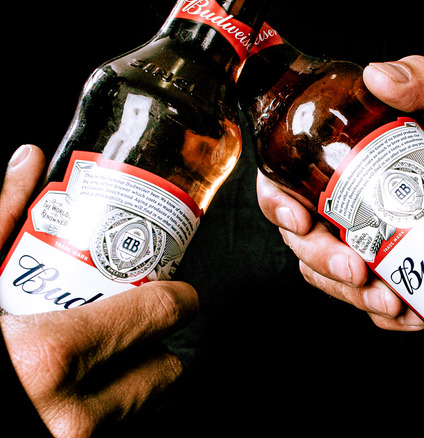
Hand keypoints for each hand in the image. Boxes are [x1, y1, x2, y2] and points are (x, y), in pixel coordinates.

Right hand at [0, 145, 198, 436]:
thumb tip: (27, 162)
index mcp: (47, 358)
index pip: (161, 316)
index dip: (175, 295)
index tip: (172, 288)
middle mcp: (70, 417)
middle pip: (163, 368)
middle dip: (148, 343)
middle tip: (120, 323)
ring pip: (142, 404)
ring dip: (127, 378)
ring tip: (89, 357)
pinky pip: (114, 429)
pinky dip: (101, 408)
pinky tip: (67, 391)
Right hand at [256, 55, 423, 330]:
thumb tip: (379, 76)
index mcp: (346, 165)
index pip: (286, 183)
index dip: (277, 204)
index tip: (298, 220)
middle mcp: (350, 207)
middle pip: (304, 241)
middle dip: (321, 262)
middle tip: (354, 268)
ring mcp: (371, 244)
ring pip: (333, 279)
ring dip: (353, 296)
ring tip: (388, 298)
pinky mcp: (396, 274)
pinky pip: (375, 304)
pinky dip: (387, 315)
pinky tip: (409, 314)